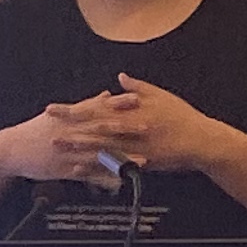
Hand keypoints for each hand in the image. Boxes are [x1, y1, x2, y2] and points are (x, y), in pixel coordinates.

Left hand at [11, 78, 237, 179]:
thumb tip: (120, 76)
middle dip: (66, 128)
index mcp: (129, 109)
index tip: (51, 109)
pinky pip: (110, 165)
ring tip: (55, 148)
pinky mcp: (137, 161)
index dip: (70, 109)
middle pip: (90, 127)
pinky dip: (93, 167)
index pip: (93, 108)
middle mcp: (127, 126)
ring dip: (75, 147)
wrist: (202, 141)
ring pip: (97, 146)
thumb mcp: (161, 96)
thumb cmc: (182, 117)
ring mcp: (131, 145)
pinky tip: (77, 169)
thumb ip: (138, 87)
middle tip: (44, 129)